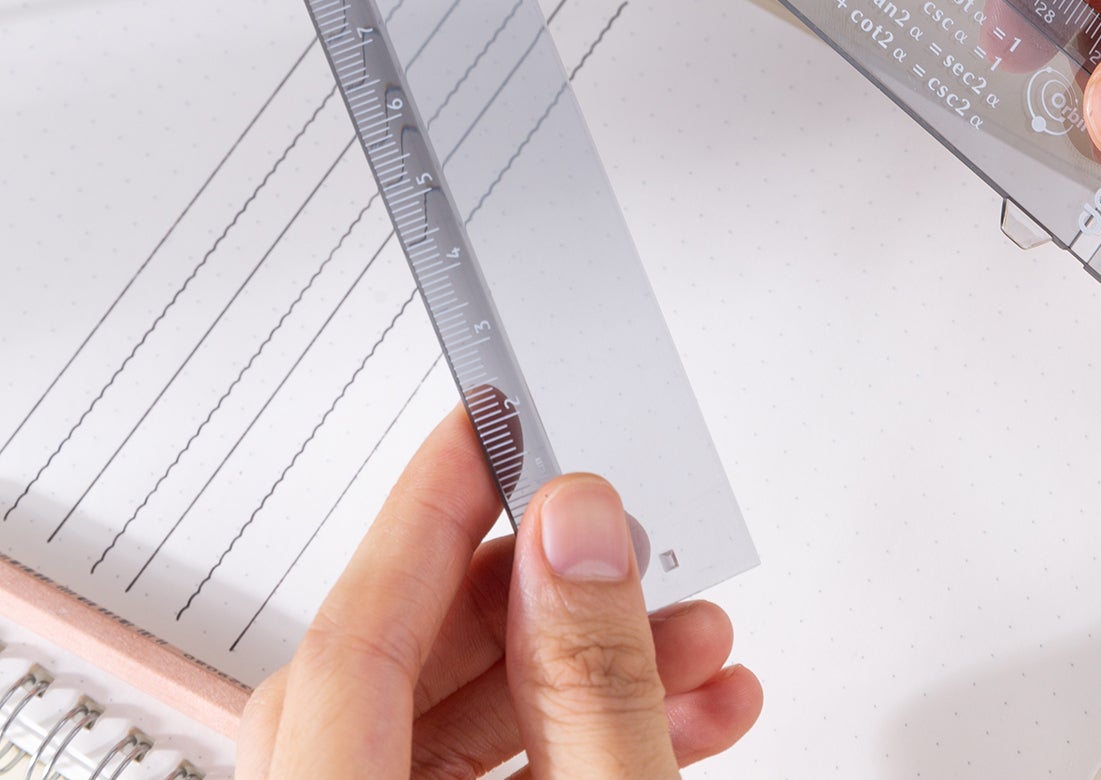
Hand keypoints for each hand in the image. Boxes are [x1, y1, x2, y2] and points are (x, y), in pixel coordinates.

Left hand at [235, 406, 760, 777]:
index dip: (427, 505)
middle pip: (398, 668)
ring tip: (689, 641)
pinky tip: (680, 712)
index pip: (351, 632)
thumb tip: (576, 528)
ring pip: (449, 728)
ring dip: (579, 669)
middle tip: (611, 539)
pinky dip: (576, 739)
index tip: (486, 421)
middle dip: (533, 592)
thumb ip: (590, 683)